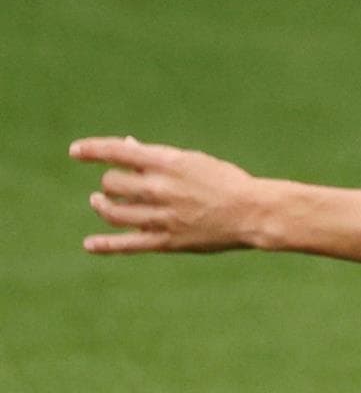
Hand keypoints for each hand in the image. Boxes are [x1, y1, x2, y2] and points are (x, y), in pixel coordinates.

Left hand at [70, 135, 260, 253]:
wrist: (252, 212)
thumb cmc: (225, 181)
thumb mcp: (192, 161)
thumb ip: (159, 158)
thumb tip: (127, 147)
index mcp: (166, 163)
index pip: (117, 152)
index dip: (92, 150)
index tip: (75, 151)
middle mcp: (159, 189)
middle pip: (112, 184)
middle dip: (110, 182)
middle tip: (116, 184)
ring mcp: (161, 217)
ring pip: (113, 212)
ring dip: (102, 206)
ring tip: (100, 203)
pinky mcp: (167, 241)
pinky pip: (128, 244)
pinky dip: (105, 245)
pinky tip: (89, 244)